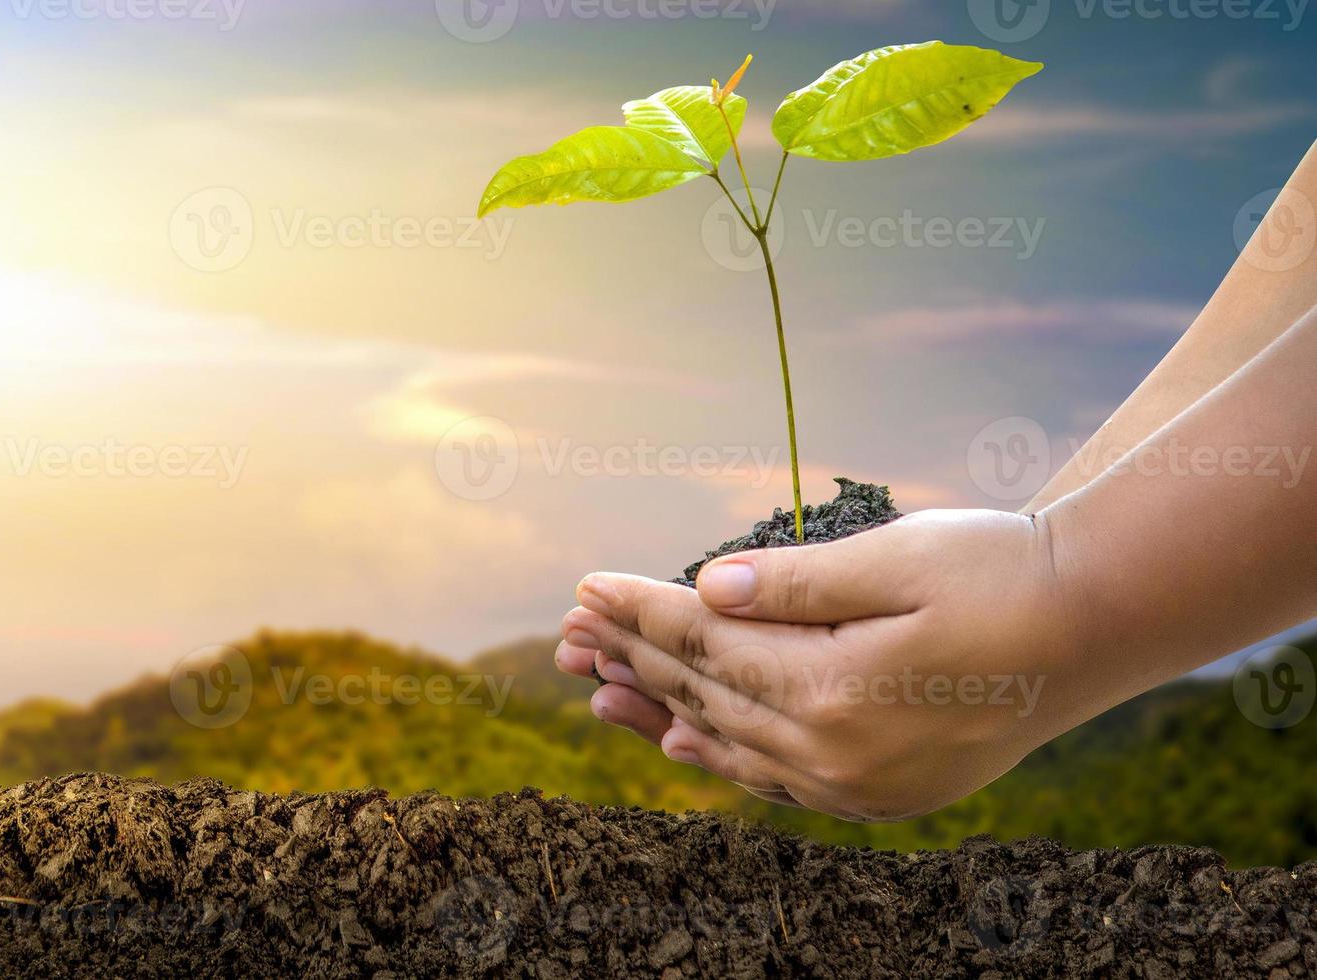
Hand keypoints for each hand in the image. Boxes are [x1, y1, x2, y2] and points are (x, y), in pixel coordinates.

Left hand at [554, 509, 1092, 820]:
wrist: (1095, 626)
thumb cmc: (998, 572)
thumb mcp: (894, 558)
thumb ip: (793, 582)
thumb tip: (707, 590)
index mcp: (832, 688)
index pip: (704, 646)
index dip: (639, 611)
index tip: (584, 584)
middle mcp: (836, 751)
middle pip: (704, 696)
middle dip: (631, 658)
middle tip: (567, 631)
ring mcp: (857, 782)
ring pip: (729, 743)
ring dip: (657, 711)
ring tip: (592, 688)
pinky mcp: (879, 792)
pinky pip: (774, 779)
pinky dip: (722, 756)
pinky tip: (683, 742)